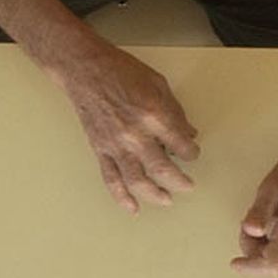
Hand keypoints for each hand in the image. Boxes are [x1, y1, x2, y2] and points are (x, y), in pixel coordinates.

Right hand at [53, 43, 198, 212]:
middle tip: (188, 185)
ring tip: (167, 200)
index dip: (191, 153)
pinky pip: (111, 179)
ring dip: (155, 195)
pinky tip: (132, 207)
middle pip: (163, 170)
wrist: (85, 70)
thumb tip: (187, 133)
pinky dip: (122, 197)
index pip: (181, 145)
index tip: (192, 153)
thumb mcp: (158, 84)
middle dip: (179, 181)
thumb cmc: (119, 71)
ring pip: (138, 181)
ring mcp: (116, 145)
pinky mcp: (101, 150)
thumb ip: (175, 111)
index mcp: (154, 115)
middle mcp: (135, 134)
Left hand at [231, 153, 277, 275]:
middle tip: (251, 222)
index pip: (272, 261)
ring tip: (263, 222)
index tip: (235, 263)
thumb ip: (260, 209)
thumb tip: (251, 230)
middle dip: (253, 249)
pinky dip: (269, 250)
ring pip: (274, 266)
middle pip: (269, 265)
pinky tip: (270, 231)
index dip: (251, 265)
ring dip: (260, 249)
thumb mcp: (272, 186)